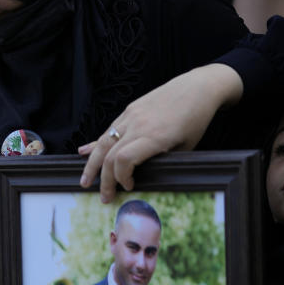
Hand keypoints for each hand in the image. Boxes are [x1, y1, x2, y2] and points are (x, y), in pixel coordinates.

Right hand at [79, 63, 243, 202]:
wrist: (198, 87)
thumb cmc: (196, 119)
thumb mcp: (185, 147)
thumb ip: (162, 160)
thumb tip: (143, 175)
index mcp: (154, 136)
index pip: (123, 160)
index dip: (121, 178)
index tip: (129, 187)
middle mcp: (138, 125)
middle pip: (109, 155)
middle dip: (104, 179)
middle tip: (104, 196)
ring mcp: (131, 115)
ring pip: (103, 143)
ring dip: (91, 164)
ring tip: (85, 180)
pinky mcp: (129, 109)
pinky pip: (109, 130)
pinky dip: (96, 145)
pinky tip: (85, 152)